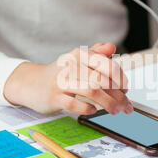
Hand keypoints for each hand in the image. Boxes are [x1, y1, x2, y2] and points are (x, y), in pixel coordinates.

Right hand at [3, 43, 132, 115]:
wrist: (31, 83)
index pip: (108, 65)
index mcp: (80, 55)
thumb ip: (96, 53)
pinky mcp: (54, 97)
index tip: (126, 90)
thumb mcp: (77, 60)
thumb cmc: (60, 74)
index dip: (121, 79)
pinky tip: (93, 110)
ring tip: (114, 110)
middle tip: (124, 105)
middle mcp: (71, 66)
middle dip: (118, 95)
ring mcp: (61, 82)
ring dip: (108, 103)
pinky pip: (74, 104)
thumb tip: (112, 47)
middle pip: (102, 80)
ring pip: (92, 91)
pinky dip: (87, 109)